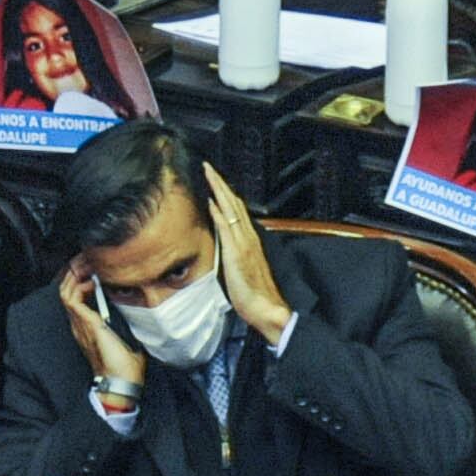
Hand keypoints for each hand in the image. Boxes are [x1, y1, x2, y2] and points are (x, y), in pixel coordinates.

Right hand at [60, 259, 146, 390]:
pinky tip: (92, 280)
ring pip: (66, 289)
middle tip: (88, 259)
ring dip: (76, 274)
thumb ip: (125, 320)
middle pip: (67, 288)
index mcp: (87, 325)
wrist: (121, 379)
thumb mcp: (126, 334)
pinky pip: (72, 297)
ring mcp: (79, 322)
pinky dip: (80, 284)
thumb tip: (135, 305)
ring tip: (87, 263)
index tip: (94, 266)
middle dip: (76, 270)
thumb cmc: (126, 363)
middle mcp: (79, 322)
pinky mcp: (85, 322)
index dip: (82, 278)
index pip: (76, 295)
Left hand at [207, 175, 293, 343]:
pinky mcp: (236, 253)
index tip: (216, 180)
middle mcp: (248, 237)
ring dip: (218, 190)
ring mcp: (243, 243)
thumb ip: (238, 255)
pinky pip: (226, 228)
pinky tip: (211, 200)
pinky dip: (218, 212)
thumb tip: (229, 247)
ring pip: (230, 209)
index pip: (237, 211)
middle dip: (220, 184)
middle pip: (234, 204)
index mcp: (250, 240)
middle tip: (208, 167)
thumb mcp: (244, 269)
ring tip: (208, 174)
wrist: (267, 308)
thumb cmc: (256, 294)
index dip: (226, 194)